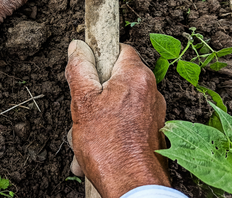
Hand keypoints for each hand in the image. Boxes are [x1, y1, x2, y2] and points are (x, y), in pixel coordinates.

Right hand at [66, 40, 170, 197]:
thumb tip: (77, 47)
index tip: (86, 71)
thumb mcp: (83, 102)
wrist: (132, 186)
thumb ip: (79, 69)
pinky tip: (96, 146)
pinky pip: (127, 120)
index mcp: (136, 76)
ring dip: (100, 113)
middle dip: (96, 91)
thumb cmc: (108, 147)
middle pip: (117, 77)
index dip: (99, 56)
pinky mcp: (152, 130)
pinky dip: (111, 128)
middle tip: (82, 108)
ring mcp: (153, 112)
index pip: (119, 48)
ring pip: (119, 101)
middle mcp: (150, 90)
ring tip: (86, 133)